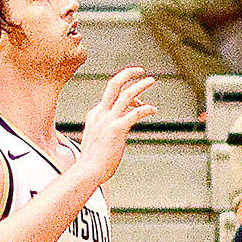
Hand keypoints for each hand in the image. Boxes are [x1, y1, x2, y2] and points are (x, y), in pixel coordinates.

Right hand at [79, 68, 156, 185]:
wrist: (88, 171)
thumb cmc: (93, 160)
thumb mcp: (96, 138)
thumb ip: (105, 130)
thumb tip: (117, 131)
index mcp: (95, 114)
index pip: (110, 94)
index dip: (125, 92)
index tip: (137, 96)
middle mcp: (100, 114)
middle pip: (113, 85)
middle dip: (127, 74)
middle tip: (140, 70)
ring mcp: (108, 120)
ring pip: (126, 94)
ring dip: (140, 85)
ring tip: (151, 80)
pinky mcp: (117, 129)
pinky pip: (135, 112)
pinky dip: (146, 108)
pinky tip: (153, 110)